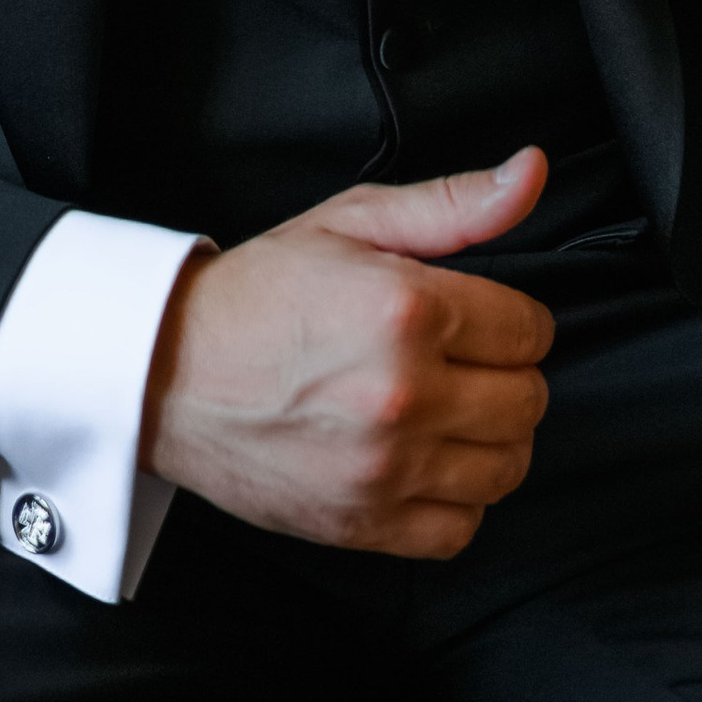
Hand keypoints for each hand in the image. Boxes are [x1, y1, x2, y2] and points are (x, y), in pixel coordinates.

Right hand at [139, 147, 555, 557]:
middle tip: (462, 362)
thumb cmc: (262, 291)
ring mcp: (384, 469)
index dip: (513, 319)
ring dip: (492, 438)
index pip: (530, 330)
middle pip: (527, 401)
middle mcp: (404, 395)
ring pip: (507, 467)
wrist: (169, 372)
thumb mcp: (354, 221)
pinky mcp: (362, 523)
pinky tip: (428, 463)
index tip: (479, 319)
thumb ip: (455, 203)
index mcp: (407, 311)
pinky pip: (461, 529)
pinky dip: (459, 500)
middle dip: (507, 375)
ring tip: (451, 412)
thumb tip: (531, 172)